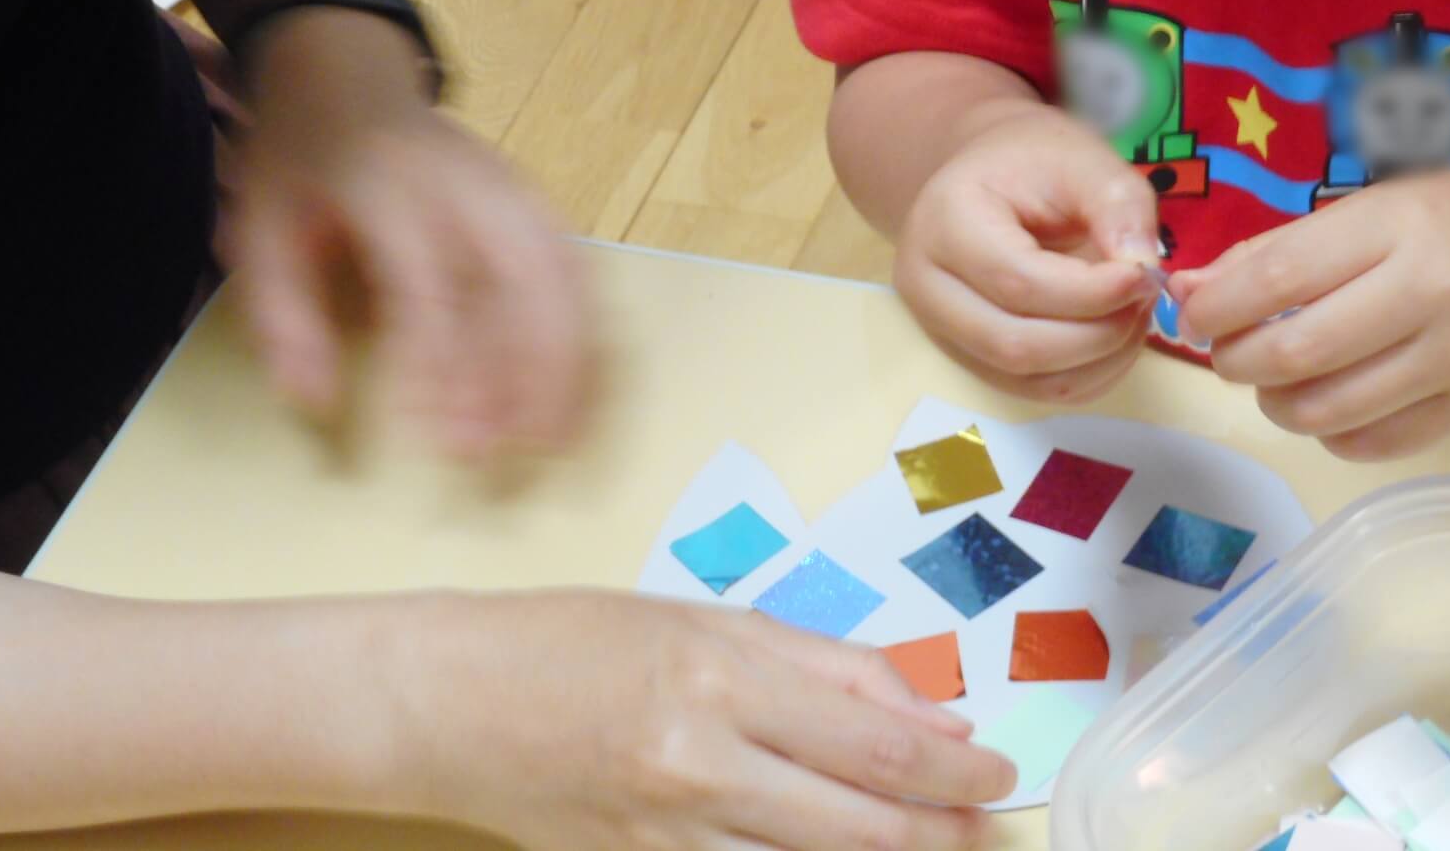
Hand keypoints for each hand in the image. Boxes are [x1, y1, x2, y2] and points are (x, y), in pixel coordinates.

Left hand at [225, 8, 588, 458]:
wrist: (345, 73)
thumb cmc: (300, 162)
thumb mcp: (258, 230)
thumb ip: (282, 317)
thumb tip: (317, 402)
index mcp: (385, 185)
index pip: (428, 285)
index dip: (440, 367)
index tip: (440, 441)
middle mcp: (463, 181)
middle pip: (522, 277)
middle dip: (529, 372)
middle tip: (514, 455)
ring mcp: (509, 185)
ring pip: (563, 275)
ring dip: (569, 360)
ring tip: (557, 440)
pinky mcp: (534, 197)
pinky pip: (577, 266)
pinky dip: (585, 329)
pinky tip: (576, 386)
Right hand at [394, 591, 1015, 850]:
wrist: (448, 702)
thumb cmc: (576, 639)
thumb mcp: (710, 622)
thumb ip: (827, 666)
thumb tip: (931, 713)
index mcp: (720, 680)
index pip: (874, 741)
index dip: (954, 769)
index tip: (1001, 771)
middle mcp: (699, 767)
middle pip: (859, 828)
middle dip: (944, 834)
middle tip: (989, 825)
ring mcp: (666, 838)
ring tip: (937, 848)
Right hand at [894, 104, 1161, 402]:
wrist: (987, 173)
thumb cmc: (1034, 161)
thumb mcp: (1084, 160)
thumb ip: (1120, 206)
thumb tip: (1142, 272)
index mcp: (945, 222)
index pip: (1018, 282)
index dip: (1092, 293)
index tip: (1145, 276)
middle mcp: (926, 284)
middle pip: (1014, 345)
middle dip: (1098, 335)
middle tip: (1144, 300)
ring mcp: (938, 328)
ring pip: (1024, 378)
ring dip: (1097, 361)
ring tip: (1132, 316)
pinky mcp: (965, 355)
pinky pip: (1030, 391)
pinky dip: (1085, 376)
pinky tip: (1113, 338)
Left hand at [1171, 172, 1449, 460]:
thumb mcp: (1374, 209)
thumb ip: (1280, 249)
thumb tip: (1189, 290)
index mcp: (1400, 229)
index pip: (1279, 278)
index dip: (1216, 305)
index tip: (1191, 313)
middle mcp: (1432, 296)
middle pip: (1296, 353)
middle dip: (1235, 359)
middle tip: (1227, 350)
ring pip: (1327, 410)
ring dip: (1273, 402)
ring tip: (1272, 378)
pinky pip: (1370, 443)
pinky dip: (1327, 432)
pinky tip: (1326, 403)